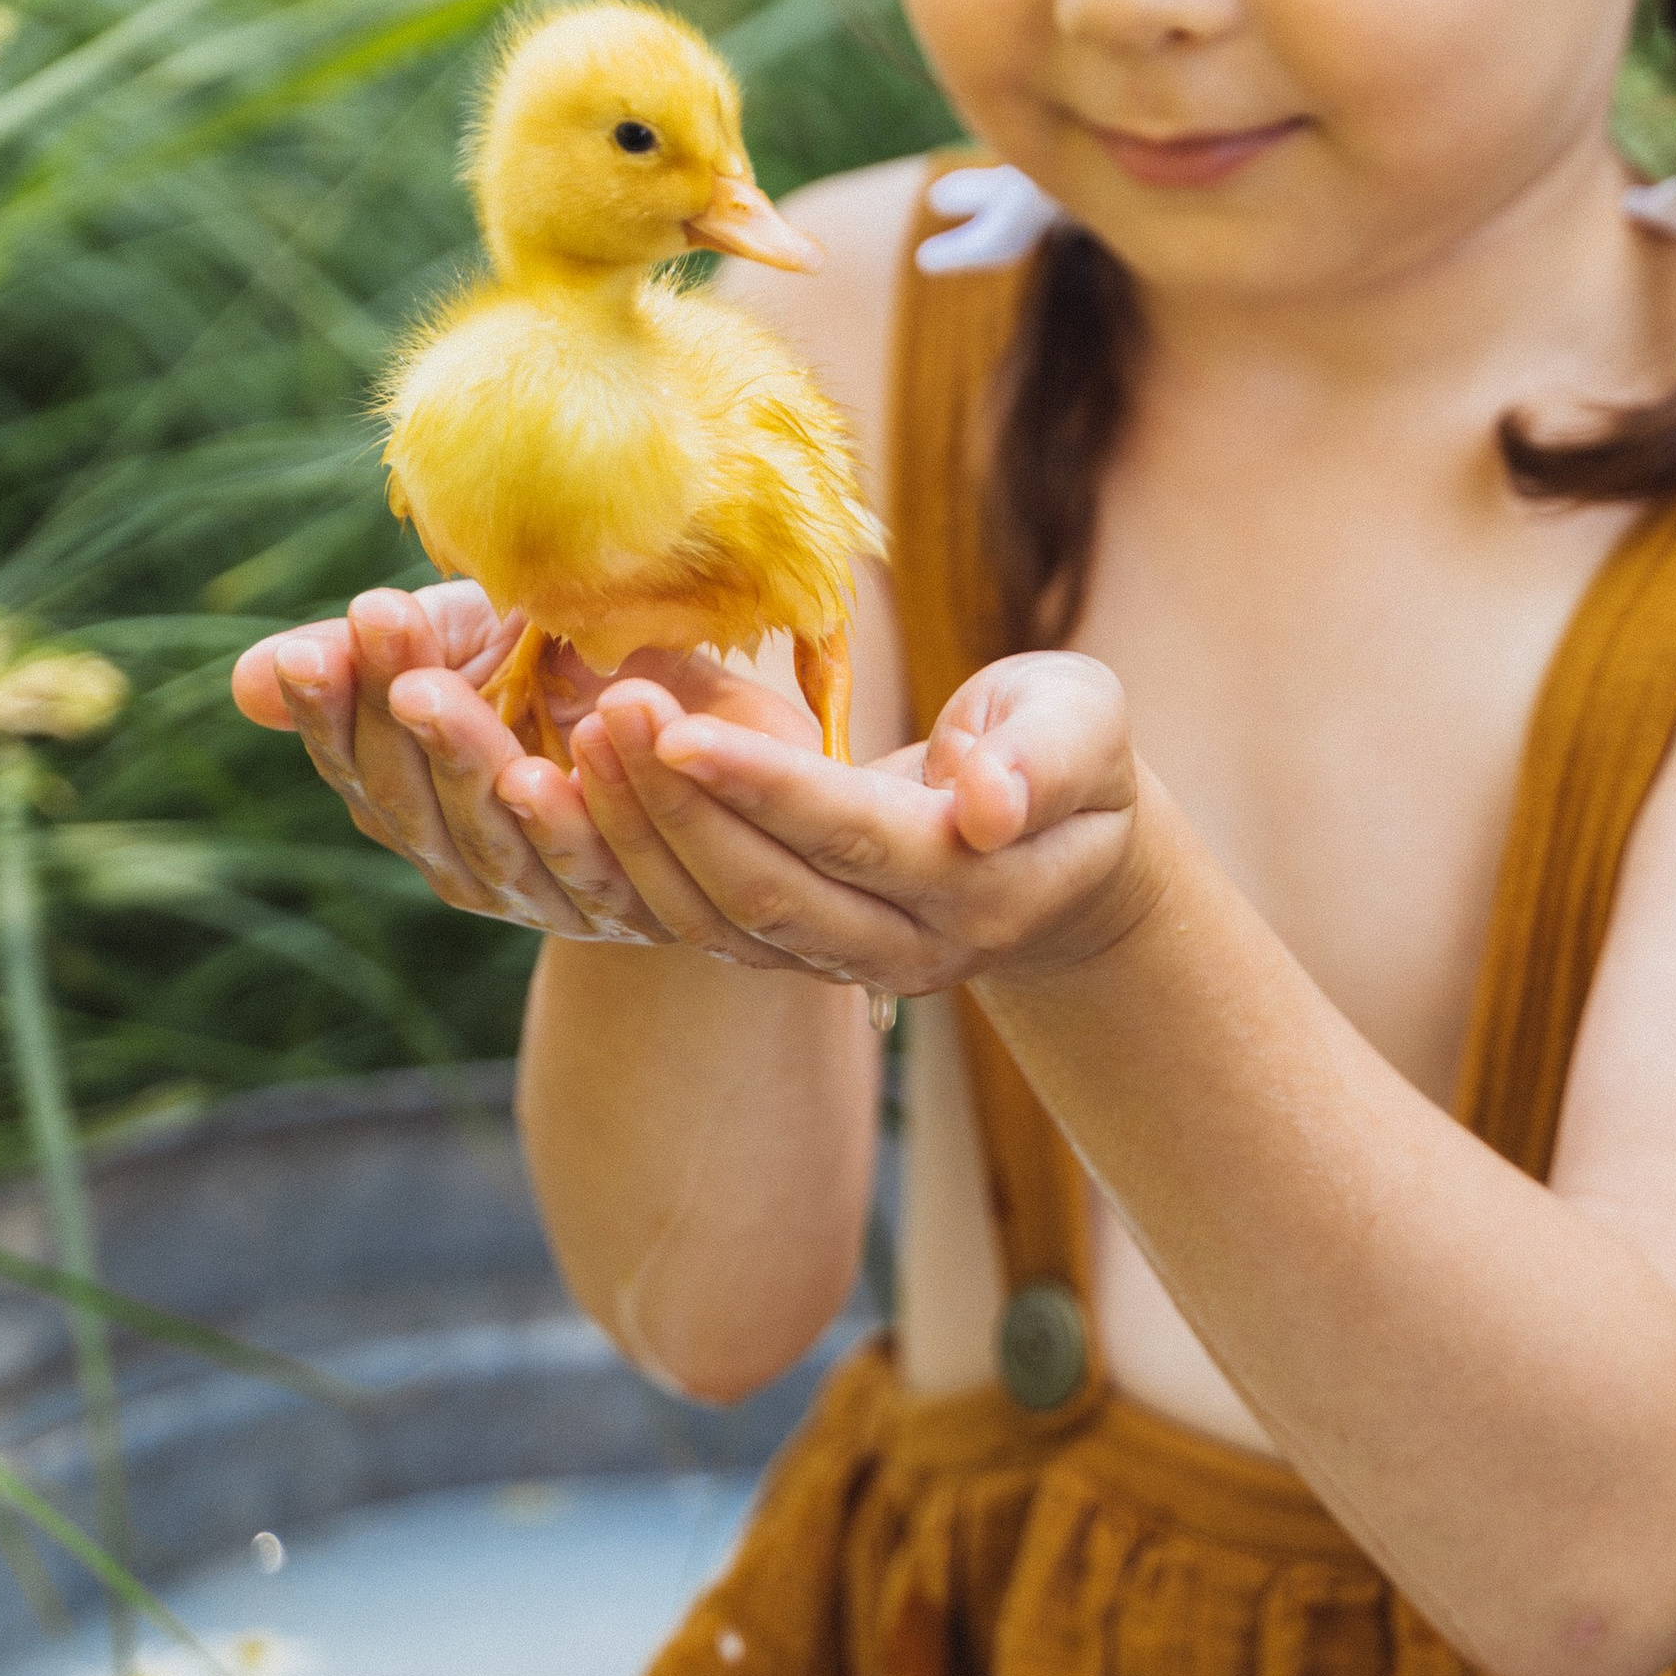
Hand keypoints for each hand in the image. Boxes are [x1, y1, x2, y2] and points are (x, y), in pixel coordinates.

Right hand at [230, 587, 823, 946]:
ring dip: (464, 760)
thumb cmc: (555, 668)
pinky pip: (595, 860)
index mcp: (407, 801)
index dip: (328, 707)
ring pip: (490, 837)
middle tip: (381, 630)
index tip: (315, 642)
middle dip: (391, 713)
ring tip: (442, 694)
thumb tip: (253, 681)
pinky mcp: (624, 905)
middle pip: (409, 801)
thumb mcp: (462, 644)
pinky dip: (579, 805)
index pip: (350, 761)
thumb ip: (371, 659)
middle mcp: (458, 861)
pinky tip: (579, 734)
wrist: (691, 732)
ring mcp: (538, 893)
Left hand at [558, 649, 1159, 996]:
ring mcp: (851, 965)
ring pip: (723, 920)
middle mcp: (912, 948)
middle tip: (613, 710)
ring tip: (590, 735)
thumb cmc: (1068, 752)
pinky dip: (641, 860)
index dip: (763, 788)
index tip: (678, 729)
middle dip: (678, 805)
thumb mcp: (1084, 723)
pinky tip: (596, 785)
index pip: (853, 838)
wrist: (1064, 851)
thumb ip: (1046, 759)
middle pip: (770, 891)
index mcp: (984, 887)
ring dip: (645, 834)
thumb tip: (991, 809)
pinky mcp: (802, 955)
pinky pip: (705, 923)